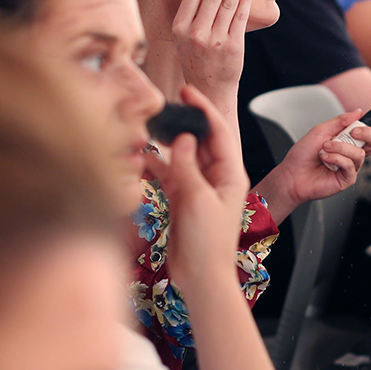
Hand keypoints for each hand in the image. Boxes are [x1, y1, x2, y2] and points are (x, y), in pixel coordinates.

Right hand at [141, 85, 249, 300]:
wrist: (201, 278)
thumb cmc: (208, 244)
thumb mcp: (197, 200)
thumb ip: (186, 167)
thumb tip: (181, 138)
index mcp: (230, 174)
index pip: (218, 133)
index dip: (203, 109)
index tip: (187, 91)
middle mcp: (216, 177)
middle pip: (199, 141)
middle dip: (182, 124)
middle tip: (162, 108)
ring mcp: (198, 187)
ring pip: (181, 157)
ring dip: (165, 145)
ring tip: (147, 130)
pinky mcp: (183, 199)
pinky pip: (169, 175)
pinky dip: (156, 166)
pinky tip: (140, 158)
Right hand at [172, 0, 253, 109]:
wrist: (209, 88)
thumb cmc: (197, 59)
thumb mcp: (183, 38)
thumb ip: (191, 15)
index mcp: (180, 28)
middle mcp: (196, 33)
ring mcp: (215, 40)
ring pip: (228, 3)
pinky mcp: (233, 46)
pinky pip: (240, 17)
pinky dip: (244, 0)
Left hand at [255, 107, 370, 221]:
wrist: (292, 174)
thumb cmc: (303, 155)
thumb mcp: (320, 131)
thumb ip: (340, 121)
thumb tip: (358, 112)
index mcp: (348, 140)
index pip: (370, 130)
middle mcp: (352, 153)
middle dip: (368, 133)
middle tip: (352, 132)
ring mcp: (351, 166)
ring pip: (360, 153)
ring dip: (340, 147)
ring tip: (325, 148)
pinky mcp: (348, 179)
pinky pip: (350, 165)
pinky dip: (336, 158)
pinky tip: (325, 159)